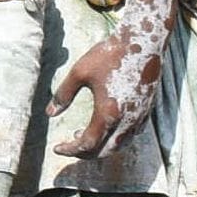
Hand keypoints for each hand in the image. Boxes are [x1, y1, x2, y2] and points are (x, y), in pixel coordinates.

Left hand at [50, 34, 160, 157]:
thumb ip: (63, 95)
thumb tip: (49, 113)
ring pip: (120, 145)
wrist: (142, 42)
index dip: (71, 150)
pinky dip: (116, 139)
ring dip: (101, 148)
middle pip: (105, 151)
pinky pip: (131, 135)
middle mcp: (127, 120)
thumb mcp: (79, 73)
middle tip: (69, 147)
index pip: (88, 144)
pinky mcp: (147, 111)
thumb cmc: (109, 55)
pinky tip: (104, 128)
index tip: (57, 148)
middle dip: (85, 154)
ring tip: (82, 136)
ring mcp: (140, 117)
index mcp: (108, 113)